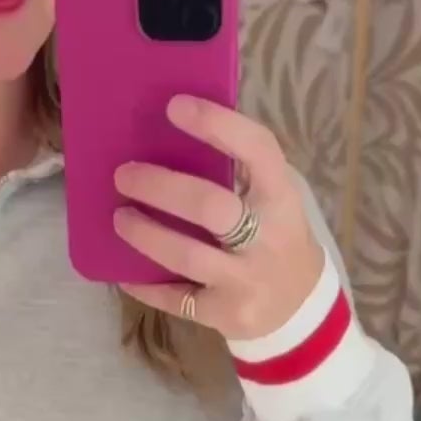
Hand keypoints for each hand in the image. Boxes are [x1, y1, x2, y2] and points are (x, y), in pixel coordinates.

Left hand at [113, 98, 323, 340]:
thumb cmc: (277, 238)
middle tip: (124, 175)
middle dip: (160, 187)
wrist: (300, 311)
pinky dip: (144, 284)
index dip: (217, 125)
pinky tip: (123, 270)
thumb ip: (240, 175)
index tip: (174, 107)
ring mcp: (245, 280)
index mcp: (281, 198)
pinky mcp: (224, 313)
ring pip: (186, 255)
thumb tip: (171, 136)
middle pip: (210, 206)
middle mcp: (266, 238)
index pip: (257, 150)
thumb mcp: (274, 201)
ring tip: (120, 217)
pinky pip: (175, 298)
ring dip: (145, 234)